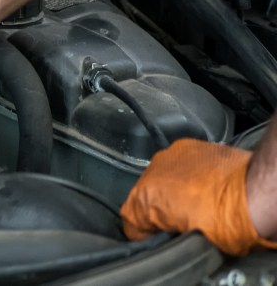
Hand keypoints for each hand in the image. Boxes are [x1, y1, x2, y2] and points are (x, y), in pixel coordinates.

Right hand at [122, 139, 276, 255]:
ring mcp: (170, 156)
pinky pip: (177, 164)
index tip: (162, 237)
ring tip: (197, 203)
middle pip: (143, 196)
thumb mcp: (190, 242)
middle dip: (159, 208)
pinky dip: (187, 175)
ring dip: (172, 190)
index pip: (131, 220)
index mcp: (145, 197)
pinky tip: (204, 187)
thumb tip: (164, 235)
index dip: (147, 233)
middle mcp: (152, 171)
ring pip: (160, 177)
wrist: (257, 191)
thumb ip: (164, 235)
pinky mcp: (188, 146)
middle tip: (184, 223)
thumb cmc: (232, 218)